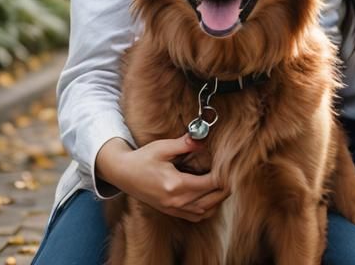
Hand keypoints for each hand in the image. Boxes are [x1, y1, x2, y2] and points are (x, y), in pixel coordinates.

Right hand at [95, 135, 228, 221]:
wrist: (123, 174)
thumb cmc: (142, 159)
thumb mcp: (163, 147)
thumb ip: (185, 144)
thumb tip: (203, 139)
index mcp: (176, 185)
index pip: (210, 184)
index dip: (224, 175)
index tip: (229, 164)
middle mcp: (177, 201)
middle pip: (212, 199)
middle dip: (225, 187)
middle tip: (232, 173)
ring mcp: (173, 209)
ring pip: (206, 211)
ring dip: (218, 199)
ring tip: (223, 184)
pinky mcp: (171, 211)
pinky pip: (196, 216)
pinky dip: (207, 209)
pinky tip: (210, 196)